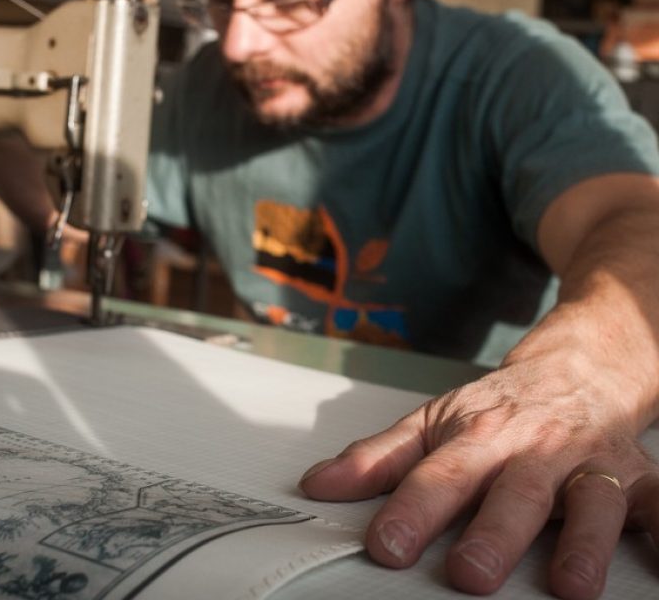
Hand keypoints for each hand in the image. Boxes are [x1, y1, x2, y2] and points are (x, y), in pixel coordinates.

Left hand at [299, 357, 658, 598]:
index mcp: (477, 434)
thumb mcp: (433, 422)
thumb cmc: (498, 406)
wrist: (576, 367)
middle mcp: (533, 448)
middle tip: (469, 575)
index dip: (410, 509)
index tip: (384, 546)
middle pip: (512, 490)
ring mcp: (588, 461)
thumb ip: (379, 458)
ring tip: (570, 586)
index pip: (439, 474)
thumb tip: (317, 486)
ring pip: (587, 499)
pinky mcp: (638, 475)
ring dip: (583, 541)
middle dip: (493, 532)